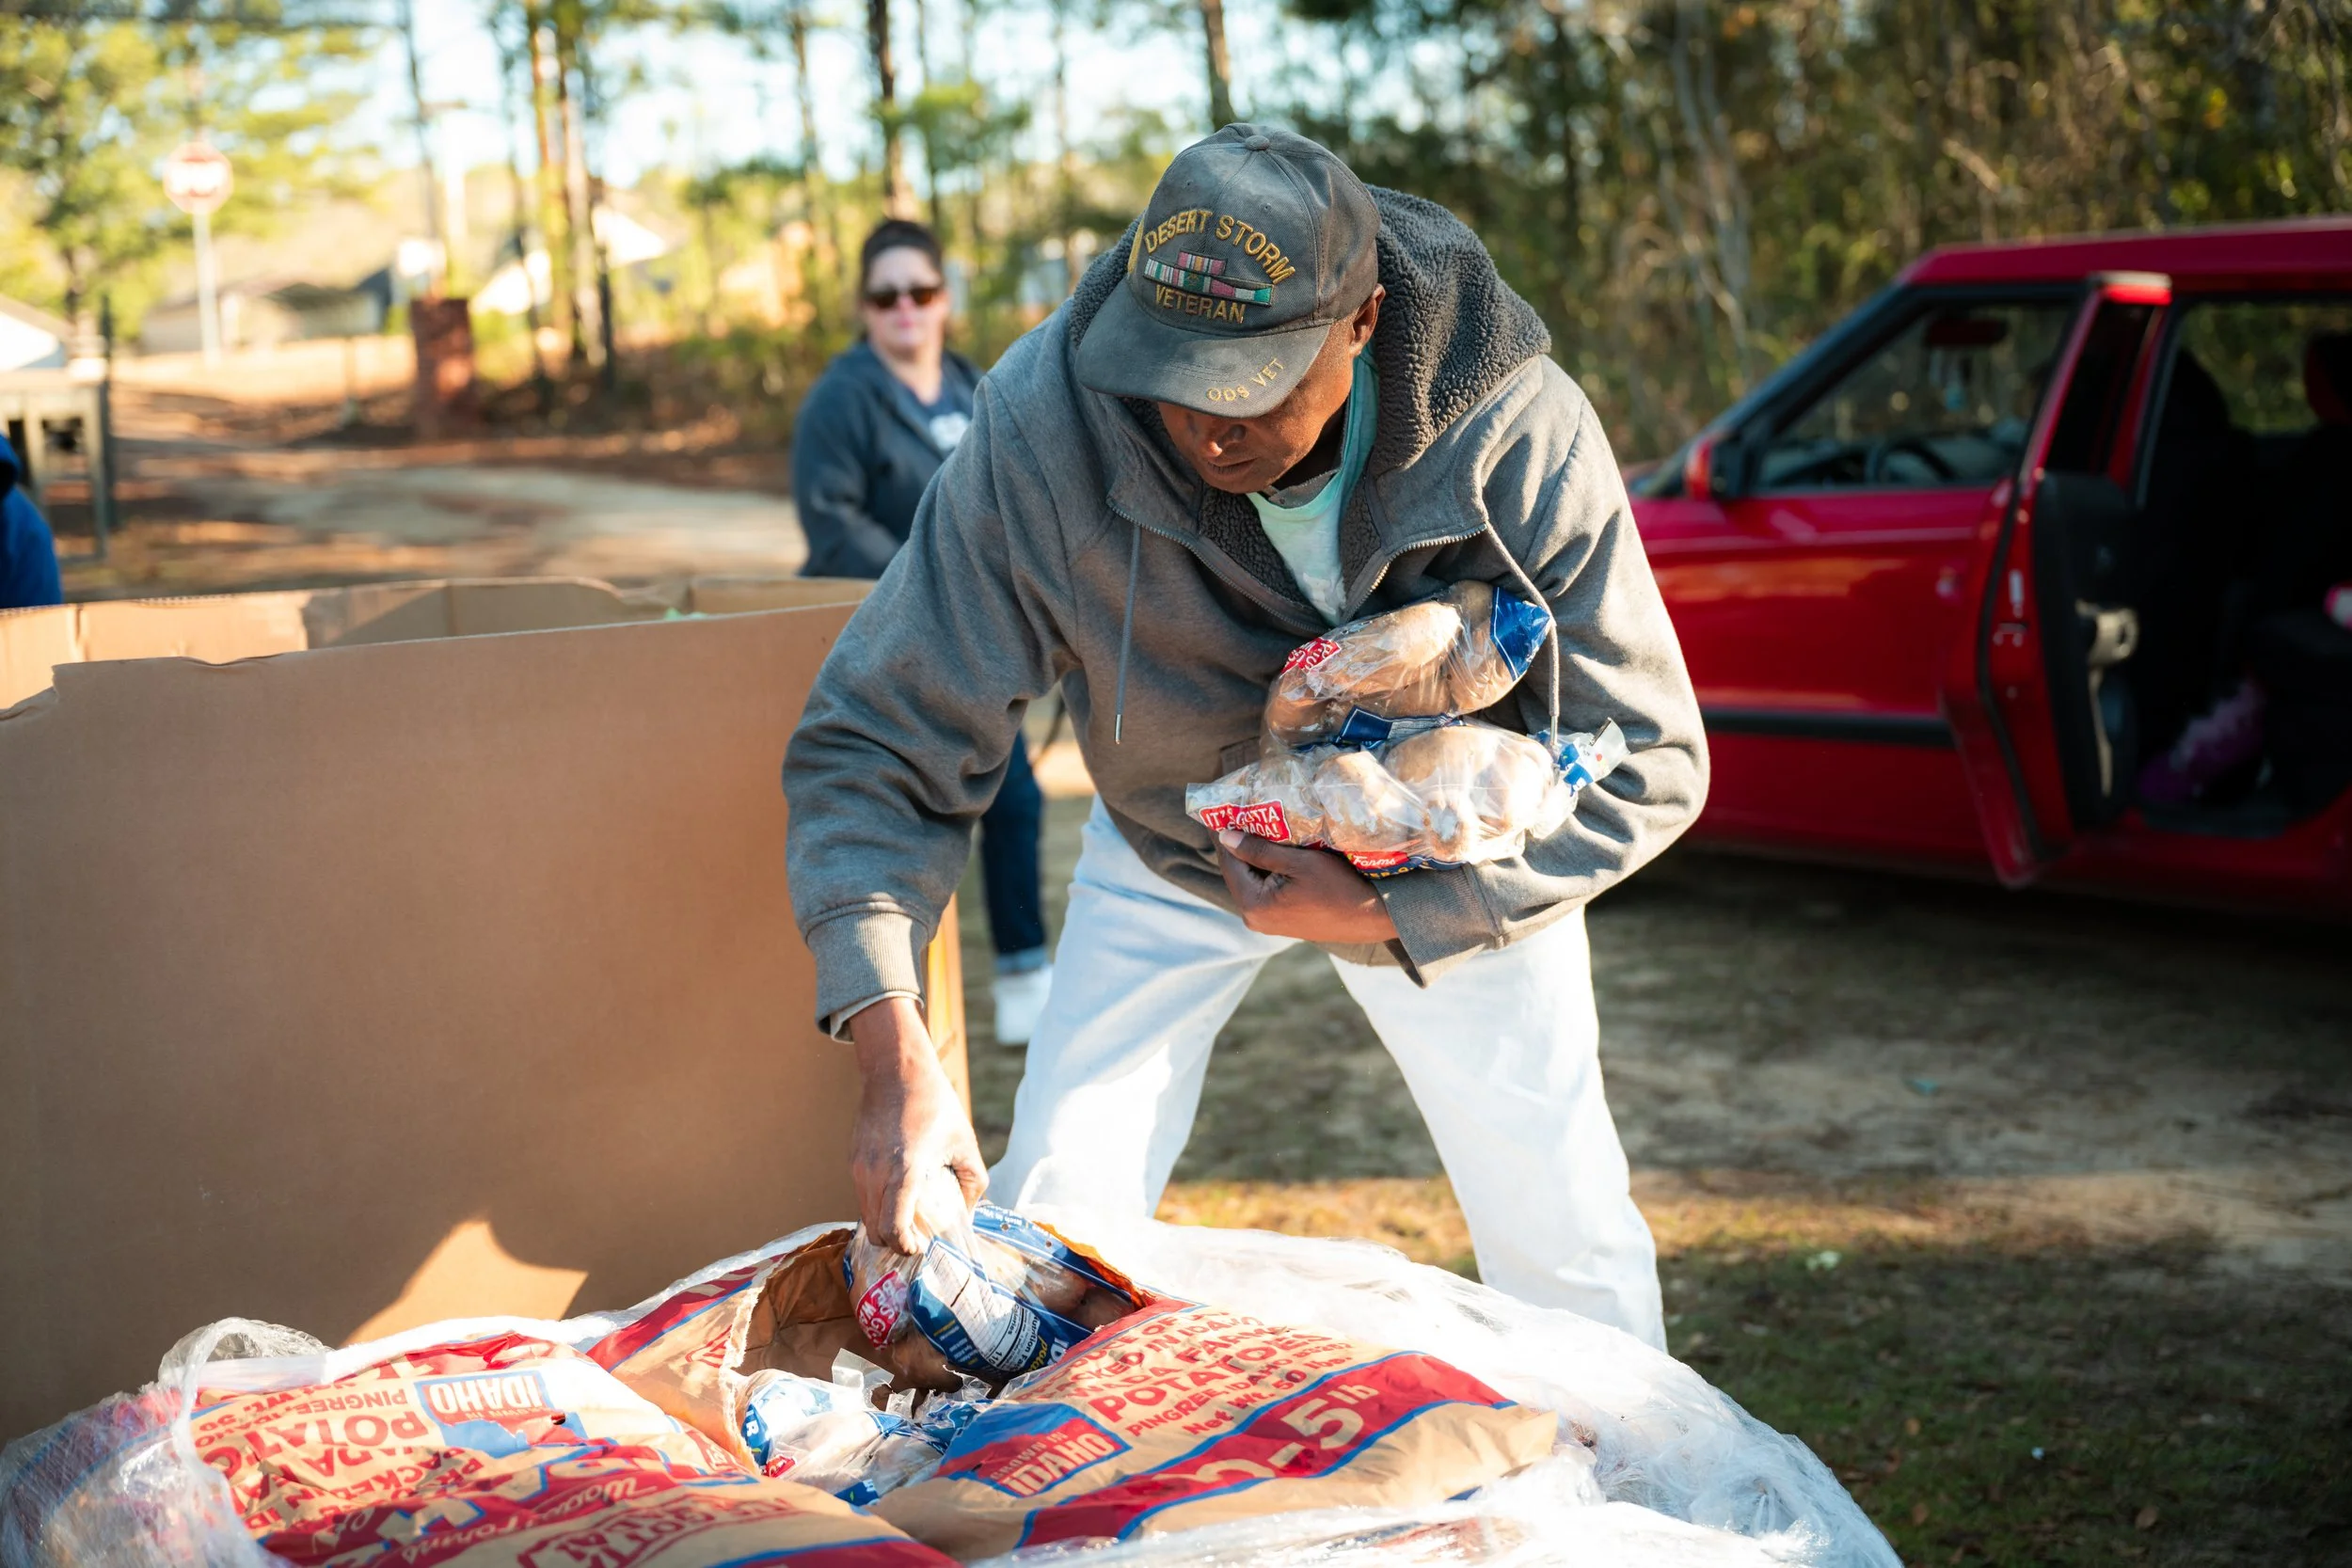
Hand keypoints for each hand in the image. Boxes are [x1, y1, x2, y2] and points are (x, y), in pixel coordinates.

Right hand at [847, 997, 987, 1251]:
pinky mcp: (852, 1160)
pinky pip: (862, 1196)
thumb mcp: (964, 1141)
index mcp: (904, 1169)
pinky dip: (876, 1207)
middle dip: (894, 1243)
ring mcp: (859, 1166)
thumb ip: (973, 1180)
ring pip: (865, 1216)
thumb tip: (969, 1214)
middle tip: (917, 1241)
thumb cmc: (935, 1104)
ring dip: (884, 1226)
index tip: (920, 1247)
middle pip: (875, 1230)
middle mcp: (875, 1172)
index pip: (893, 1227)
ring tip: (909, 1222)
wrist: (896, 1070)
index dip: (905, 1247)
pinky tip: (897, 1198)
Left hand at [1216, 829, 1399, 943]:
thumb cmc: (1338, 887)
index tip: (1221, 809)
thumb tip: (1225, 836)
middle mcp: (1254, 918)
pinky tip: (1274, 849)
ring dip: (1253, 856)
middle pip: (1238, 872)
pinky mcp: (1282, 921)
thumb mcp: (1299, 862)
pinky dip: (1266, 869)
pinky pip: (1265, 890)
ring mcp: (1268, 923)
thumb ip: (1259, 850)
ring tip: (1256, 824)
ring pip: (1252, 880)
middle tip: (1239, 811)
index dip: (1224, 833)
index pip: (1229, 861)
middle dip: (1238, 844)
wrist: (1372, 916)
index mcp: (1253, 905)